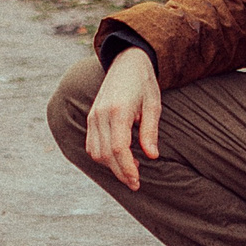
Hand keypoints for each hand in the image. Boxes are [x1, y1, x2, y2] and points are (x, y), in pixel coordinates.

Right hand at [84, 47, 160, 190]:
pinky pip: (92, 145)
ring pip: (96, 152)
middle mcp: (101, 114)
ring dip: (111, 166)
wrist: (127, 62)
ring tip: (131, 170)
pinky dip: (103, 157)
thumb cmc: (144, 83)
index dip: (127, 168)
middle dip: (120, 172)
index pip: (119, 148)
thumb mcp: (153, 104)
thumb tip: (152, 156)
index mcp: (118, 110)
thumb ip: (150, 130)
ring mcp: (93, 116)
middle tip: (135, 183)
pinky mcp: (91, 118)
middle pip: (106, 154)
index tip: (137, 181)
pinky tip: (119, 159)